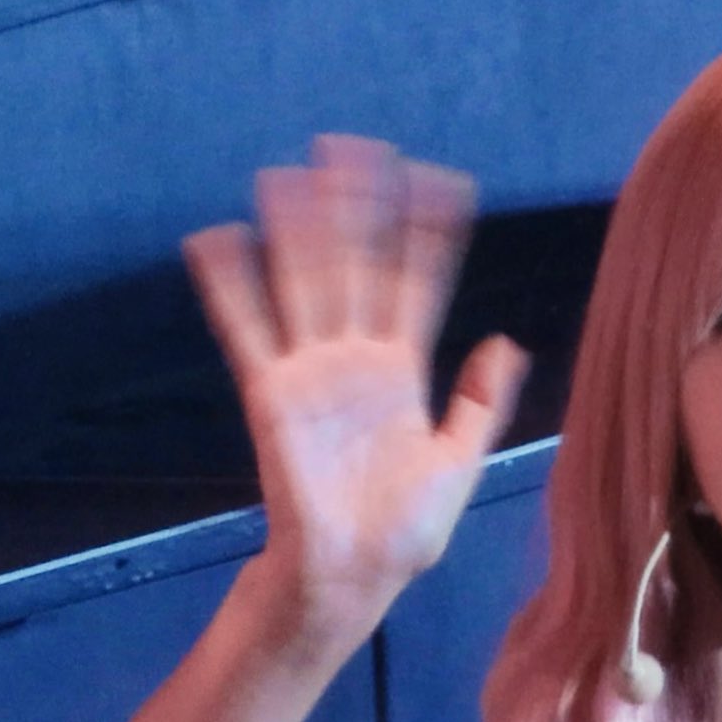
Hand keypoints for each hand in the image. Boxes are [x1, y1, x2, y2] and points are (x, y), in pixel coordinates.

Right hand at [183, 136, 529, 637]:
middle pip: (354, 265)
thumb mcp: (460, 462)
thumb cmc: (405, 532)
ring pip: (303, 283)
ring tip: (289, 171)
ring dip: (296, 229)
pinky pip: (248, 330)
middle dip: (354, 208)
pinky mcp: (273, 395)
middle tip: (353, 143)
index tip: (440, 180)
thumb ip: (480, 402)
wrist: (353, 577)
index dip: (427, 233)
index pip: (415, 284)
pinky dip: (230, 287)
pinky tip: (217, 240)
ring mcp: (312, 372)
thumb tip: (505, 342)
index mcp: (403, 372)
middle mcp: (355, 360)